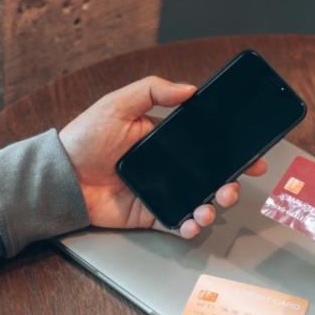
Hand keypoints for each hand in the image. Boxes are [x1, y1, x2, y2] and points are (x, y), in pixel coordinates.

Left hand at [59, 76, 267, 238]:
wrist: (62, 177)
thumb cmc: (85, 137)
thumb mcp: (118, 103)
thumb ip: (153, 90)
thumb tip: (189, 88)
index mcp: (166, 139)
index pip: (207, 144)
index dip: (232, 150)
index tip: (252, 155)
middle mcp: (169, 166)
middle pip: (211, 176)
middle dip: (231, 182)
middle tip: (234, 185)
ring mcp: (162, 191)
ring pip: (199, 201)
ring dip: (214, 206)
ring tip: (212, 206)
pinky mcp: (150, 214)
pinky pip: (177, 222)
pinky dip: (190, 226)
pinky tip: (194, 222)